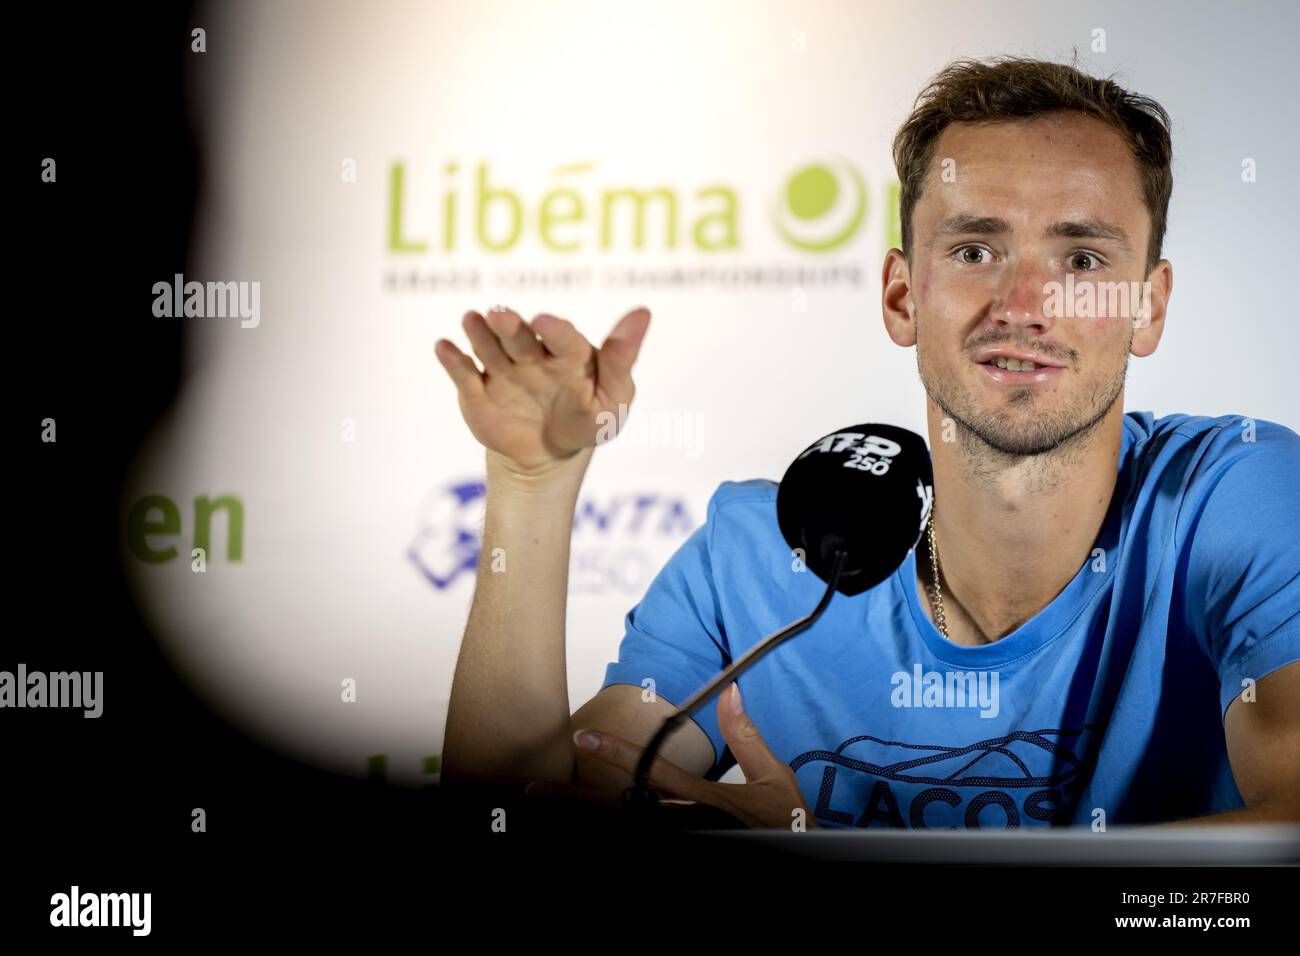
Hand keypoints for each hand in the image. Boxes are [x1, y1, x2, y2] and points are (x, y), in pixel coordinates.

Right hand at [434, 305, 650, 477]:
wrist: (547, 456)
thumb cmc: (587, 420)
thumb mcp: (613, 398)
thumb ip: (622, 358)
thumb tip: (643, 311)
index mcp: (568, 353)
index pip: (563, 338)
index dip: (554, 330)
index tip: (544, 322)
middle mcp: (531, 354)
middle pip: (519, 337)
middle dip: (510, 326)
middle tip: (501, 315)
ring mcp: (501, 370)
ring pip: (488, 347)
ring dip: (479, 333)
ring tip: (472, 319)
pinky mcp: (476, 390)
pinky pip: (462, 373)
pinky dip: (452, 360)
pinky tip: (444, 347)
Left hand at [527, 683, 822, 829]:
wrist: (808, 856)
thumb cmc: (788, 823)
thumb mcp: (775, 777)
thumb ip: (747, 734)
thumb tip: (730, 690)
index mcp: (707, 798)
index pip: (653, 772)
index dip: (616, 754)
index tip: (584, 739)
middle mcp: (690, 822)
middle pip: (624, 812)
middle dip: (577, 803)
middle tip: (535, 791)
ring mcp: (689, 840)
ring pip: (629, 830)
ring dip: (588, 820)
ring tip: (548, 808)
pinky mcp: (694, 851)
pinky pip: (647, 843)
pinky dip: (616, 833)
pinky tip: (588, 826)